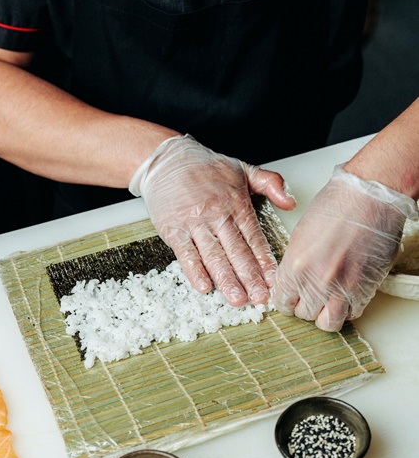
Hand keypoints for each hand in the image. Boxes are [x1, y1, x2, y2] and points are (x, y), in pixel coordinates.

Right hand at [129, 134, 295, 305]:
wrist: (166, 159)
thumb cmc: (204, 166)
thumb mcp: (242, 169)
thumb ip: (271, 184)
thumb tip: (291, 202)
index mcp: (236, 203)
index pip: (254, 237)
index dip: (265, 261)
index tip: (275, 280)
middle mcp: (217, 214)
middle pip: (237, 251)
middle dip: (250, 277)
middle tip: (260, 298)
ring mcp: (194, 223)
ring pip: (213, 255)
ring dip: (226, 279)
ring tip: (237, 298)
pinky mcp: (173, 229)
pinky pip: (185, 253)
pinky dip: (194, 271)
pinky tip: (204, 286)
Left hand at [271, 165, 418, 331]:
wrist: (370, 197)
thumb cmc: (338, 205)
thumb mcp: (301, 234)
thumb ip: (294, 263)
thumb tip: (292, 282)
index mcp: (296, 265)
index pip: (281, 301)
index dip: (286, 300)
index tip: (290, 297)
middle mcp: (317, 281)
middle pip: (303, 314)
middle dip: (305, 305)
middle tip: (311, 294)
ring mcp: (343, 288)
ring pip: (327, 322)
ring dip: (326, 313)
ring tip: (328, 300)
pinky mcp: (365, 290)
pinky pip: (352, 314)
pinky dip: (348, 308)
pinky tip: (347, 295)